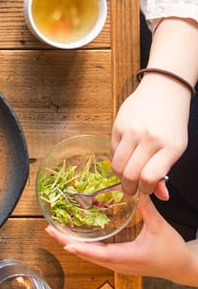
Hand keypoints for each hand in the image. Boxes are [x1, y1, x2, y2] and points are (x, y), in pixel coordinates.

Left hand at [45, 194, 197, 283]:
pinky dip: (83, 248)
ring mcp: (119, 266)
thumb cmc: (171, 248)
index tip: (66, 244)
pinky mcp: (119, 263)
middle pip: (90, 256)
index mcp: (130, 257)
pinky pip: (97, 256)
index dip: (83, 250)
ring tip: (55, 233)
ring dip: (73, 245)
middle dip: (68, 244)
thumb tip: (137, 187)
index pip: (102, 255)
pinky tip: (73, 239)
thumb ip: (146, 207)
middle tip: (49, 230)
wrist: (181, 267)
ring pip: (91, 257)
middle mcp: (121, 265)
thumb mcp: (159, 226)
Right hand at [110, 73, 190, 196]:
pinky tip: (124, 158)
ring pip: (117, 164)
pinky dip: (116, 159)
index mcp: (170, 147)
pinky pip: (112, 150)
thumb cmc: (172, 123)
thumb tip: (161, 196)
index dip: (144, 190)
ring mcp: (132, 130)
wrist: (164, 92)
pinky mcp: (118, 124)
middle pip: (130, 173)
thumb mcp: (176, 148)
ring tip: (125, 176)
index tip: (144, 190)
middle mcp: (149, 138)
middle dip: (129, 187)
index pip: (149, 177)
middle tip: (131, 190)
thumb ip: (164, 172)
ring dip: (120, 175)